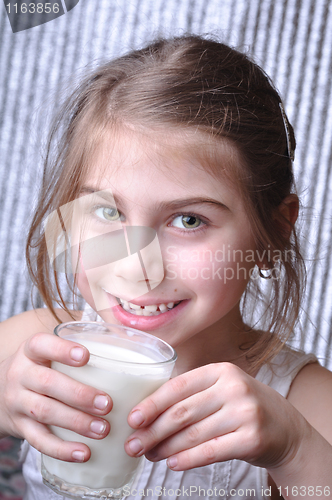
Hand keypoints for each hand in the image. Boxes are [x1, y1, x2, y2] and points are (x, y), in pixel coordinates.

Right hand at [0, 332, 111, 461]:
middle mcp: (20, 374)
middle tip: (107, 404)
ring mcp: (17, 402)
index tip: (86, 356)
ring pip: (44, 412)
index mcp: (30, 351)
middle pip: (47, 383)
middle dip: (79, 395)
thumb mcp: (47, 351)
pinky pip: (39, 440)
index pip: (42, 345)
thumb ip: (77, 342)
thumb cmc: (40, 367)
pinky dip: (62, 449)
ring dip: (76, 422)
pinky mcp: (19, 427)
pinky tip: (84, 453)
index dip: (62, 350)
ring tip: (103, 429)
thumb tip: (124, 334)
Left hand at [125, 362, 306, 470]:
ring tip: (149, 455)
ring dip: (166, 448)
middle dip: (153, 430)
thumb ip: (192, 395)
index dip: (152, 403)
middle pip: (182, 412)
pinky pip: (211, 451)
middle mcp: (233, 387)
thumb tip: (148, 415)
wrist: (285, 428)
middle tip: (133, 444)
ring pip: (193, 434)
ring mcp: (245, 412)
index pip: (178, 385)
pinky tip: (173, 463)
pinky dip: (188, 459)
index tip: (132, 419)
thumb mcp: (222, 389)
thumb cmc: (242, 407)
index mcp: (220, 370)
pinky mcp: (252, 438)